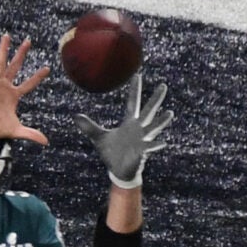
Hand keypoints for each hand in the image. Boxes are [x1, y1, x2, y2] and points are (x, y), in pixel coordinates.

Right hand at [0, 33, 49, 146]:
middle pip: (15, 66)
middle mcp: (5, 86)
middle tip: (28, 41)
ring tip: (7, 36)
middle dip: (21, 54)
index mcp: (13, 95)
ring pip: (2, 64)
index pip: (28, 84)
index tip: (47, 68)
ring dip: (5, 50)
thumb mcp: (17, 131)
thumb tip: (45, 141)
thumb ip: (31, 133)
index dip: (37, 76)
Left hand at [74, 72, 173, 187]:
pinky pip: (150, 147)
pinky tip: (163, 142)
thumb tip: (76, 116)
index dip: (134, 90)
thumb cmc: (112, 153)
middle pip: (148, 111)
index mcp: (129, 123)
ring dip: (161, 121)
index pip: (132, 102)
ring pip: (153, 128)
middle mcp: (138, 129)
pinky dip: (155, 145)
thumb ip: (89, 127)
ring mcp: (141, 140)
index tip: (138, 75)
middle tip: (164, 86)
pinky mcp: (141, 153)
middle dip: (155, 99)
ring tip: (170, 113)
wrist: (118, 171)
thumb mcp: (99, 138)